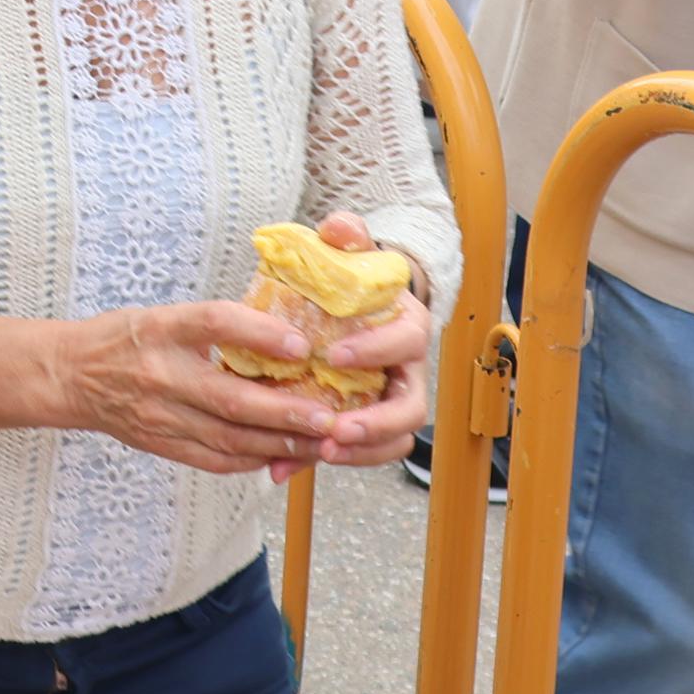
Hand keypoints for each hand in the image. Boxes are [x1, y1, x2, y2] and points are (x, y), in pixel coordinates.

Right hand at [53, 304, 348, 477]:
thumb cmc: (125, 339)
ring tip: (319, 443)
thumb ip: (215, 326)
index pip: (215, 324)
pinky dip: (253, 460)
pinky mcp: (162, 444)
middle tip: (329, 417)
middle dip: (286, 412)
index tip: (301, 343)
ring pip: (230, 439)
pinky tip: (281, 456)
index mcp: (161, 329)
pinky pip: (216, 460)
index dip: (260, 333)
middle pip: (230, 398)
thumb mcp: (165, 317)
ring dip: (280, 444)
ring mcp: (161, 416)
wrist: (72, 375)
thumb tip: (282, 335)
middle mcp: (161, 375)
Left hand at [303, 212, 435, 468]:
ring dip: (358, 453)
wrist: (358, 306)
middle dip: (376, 425)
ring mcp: (388, 401)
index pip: (405, 344)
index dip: (375, 351)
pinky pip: (354, 451)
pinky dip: (319, 460)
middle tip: (337, 431)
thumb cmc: (355, 281)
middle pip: (411, 410)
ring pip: (391, 440)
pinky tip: (282, 466)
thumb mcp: (352, 254)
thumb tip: (339, 226)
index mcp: (407, 329)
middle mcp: (407, 372)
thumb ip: (347, 238)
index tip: (334, 355)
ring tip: (319, 453)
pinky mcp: (361, 423)